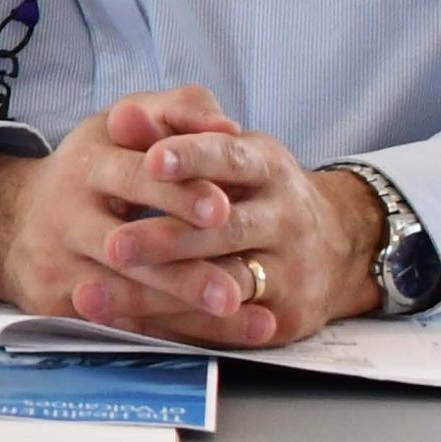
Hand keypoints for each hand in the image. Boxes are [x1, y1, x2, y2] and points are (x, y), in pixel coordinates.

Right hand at [0, 87, 384, 347]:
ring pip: (127, 294)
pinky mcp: (58, 305)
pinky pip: (121, 325)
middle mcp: (66, 215)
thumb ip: (176, 111)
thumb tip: (226, 125)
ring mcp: (59, 264)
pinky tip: (217, 337)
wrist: (8, 221)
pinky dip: (172, 334)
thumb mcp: (119, 126)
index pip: (132, 176)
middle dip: (181, 270)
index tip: (222, 207)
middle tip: (233, 286)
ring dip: (185, 311)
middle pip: (127, 247)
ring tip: (238, 314)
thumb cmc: (92, 171)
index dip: (175, 193)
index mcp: (86, 164)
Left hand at [80, 91, 384, 343]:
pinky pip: (222, 327)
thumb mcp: (227, 151)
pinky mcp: (287, 317)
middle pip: (224, 231)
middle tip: (113, 245)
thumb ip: (170, 132)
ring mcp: (290, 270)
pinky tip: (122, 322)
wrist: (344, 244)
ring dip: (157, 294)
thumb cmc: (257, 189)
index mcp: (266, 166)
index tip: (152, 161)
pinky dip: (170, 326)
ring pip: (222, 284)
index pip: (229, 158)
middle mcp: (284, 218)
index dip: (192, 158)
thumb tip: (122, 115)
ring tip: (95, 296)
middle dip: (166, 240)